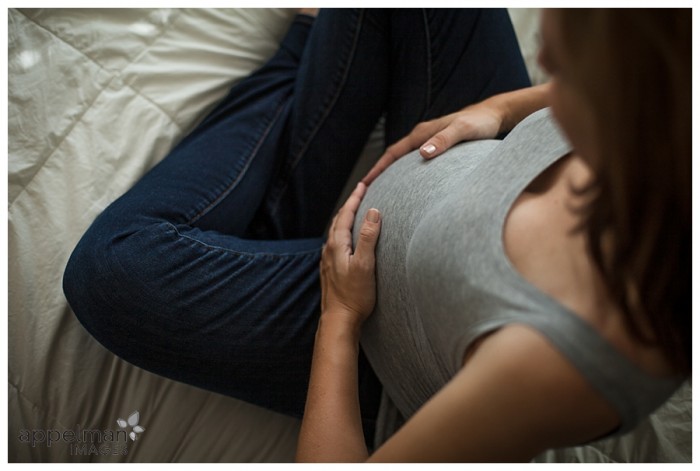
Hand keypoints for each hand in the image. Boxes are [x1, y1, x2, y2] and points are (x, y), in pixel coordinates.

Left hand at [320, 182, 381, 326]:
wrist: (339, 320)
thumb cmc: (355, 296)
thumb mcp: (366, 264)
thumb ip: (369, 237)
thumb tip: (374, 212)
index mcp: (336, 245)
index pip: (346, 214)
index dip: (355, 198)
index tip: (364, 185)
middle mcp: (329, 250)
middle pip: (338, 221)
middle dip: (350, 205)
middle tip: (361, 193)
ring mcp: (328, 261)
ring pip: (336, 232)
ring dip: (346, 219)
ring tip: (356, 212)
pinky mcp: (330, 270)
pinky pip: (336, 244)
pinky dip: (344, 234)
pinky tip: (349, 240)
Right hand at [362, 100, 501, 184]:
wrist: (496, 115)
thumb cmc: (480, 123)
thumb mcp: (463, 130)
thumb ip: (444, 141)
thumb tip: (423, 154)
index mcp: (422, 133)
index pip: (393, 153)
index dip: (378, 169)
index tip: (364, 184)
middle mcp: (422, 137)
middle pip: (394, 158)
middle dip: (379, 174)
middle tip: (367, 193)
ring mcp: (430, 142)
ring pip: (405, 161)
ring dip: (392, 174)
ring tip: (384, 192)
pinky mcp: (439, 148)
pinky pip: (417, 163)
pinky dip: (408, 174)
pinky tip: (411, 186)